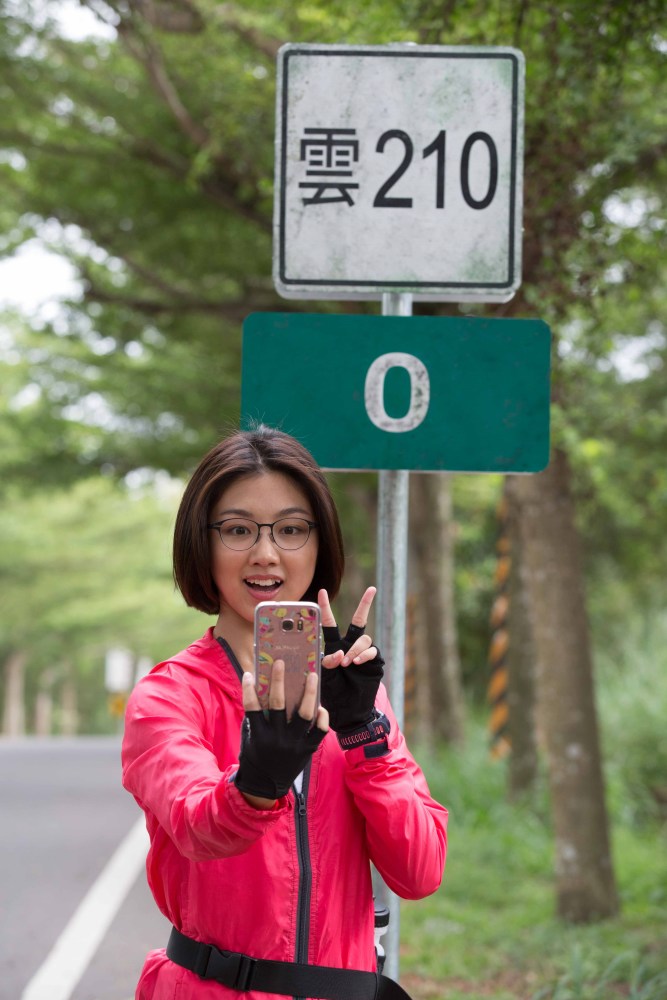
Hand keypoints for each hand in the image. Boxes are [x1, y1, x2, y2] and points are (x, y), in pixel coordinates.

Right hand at [235, 660, 328, 806]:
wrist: (265, 786)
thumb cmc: (256, 757)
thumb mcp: (251, 739)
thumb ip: (257, 719)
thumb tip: (267, 689)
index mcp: (259, 735)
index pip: (251, 708)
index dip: (248, 689)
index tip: (248, 673)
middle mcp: (277, 739)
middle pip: (278, 705)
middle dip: (279, 681)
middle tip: (281, 662)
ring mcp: (294, 745)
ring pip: (304, 714)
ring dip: (308, 693)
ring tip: (312, 675)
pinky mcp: (308, 750)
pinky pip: (320, 731)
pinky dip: (322, 718)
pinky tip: (321, 706)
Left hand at [318, 587, 384, 732]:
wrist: (349, 712)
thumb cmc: (333, 694)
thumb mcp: (324, 677)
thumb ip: (327, 663)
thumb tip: (337, 653)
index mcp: (334, 646)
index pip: (329, 624)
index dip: (325, 608)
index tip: (321, 591)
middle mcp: (349, 645)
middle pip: (359, 620)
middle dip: (365, 604)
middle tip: (371, 589)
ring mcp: (363, 653)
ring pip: (362, 639)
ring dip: (354, 648)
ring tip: (347, 662)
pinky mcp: (374, 662)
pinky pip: (372, 651)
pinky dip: (364, 655)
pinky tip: (357, 662)